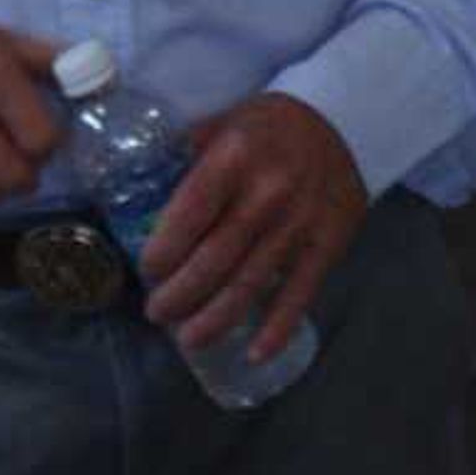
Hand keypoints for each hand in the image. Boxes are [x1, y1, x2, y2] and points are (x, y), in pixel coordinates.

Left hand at [132, 93, 363, 363]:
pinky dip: (277, 328)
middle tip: (157, 314)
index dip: (165, 249)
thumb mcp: (219, 123)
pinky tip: (254, 353)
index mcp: (232, 159)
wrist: (340, 122)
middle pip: (217, 257)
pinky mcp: (328, 245)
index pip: (189, 213)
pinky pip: (300, 293)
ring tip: (189, 340)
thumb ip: (182, 156)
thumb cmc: (265, 126)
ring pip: (252, 282)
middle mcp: (266, 195)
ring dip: (218, 317)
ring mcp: (300, 224)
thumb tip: (135, 188)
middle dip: (182, 293)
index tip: (145, 271)